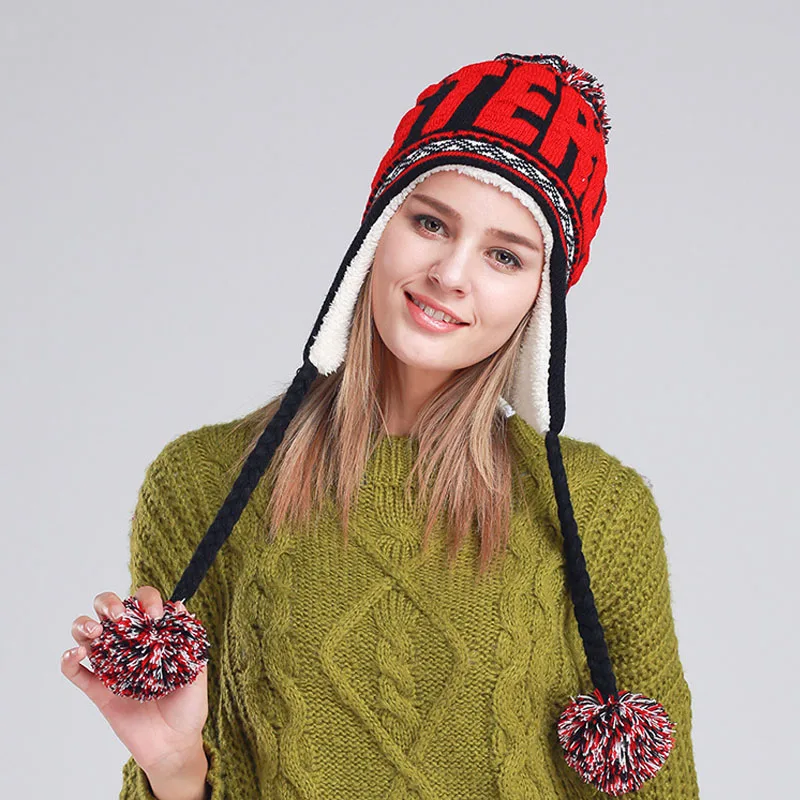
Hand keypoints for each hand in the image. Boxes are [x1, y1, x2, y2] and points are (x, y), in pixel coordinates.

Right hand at [61, 586, 209, 778]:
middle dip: (108, 603)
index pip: (142, 604)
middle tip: (119, 616)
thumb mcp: (196, 672)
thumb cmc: (188, 707)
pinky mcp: (98, 691)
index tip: (155, 614)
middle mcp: (129, 645)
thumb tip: (181, 608)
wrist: (174, 746)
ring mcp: (111, 666)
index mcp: (153, 635)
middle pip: (107, 611)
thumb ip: (189, 644)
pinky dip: (69, 659)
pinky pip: (75, 672)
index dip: (146, 600)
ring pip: (85, 635)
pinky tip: (76, 654)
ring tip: (95, 632)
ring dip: (84, 625)